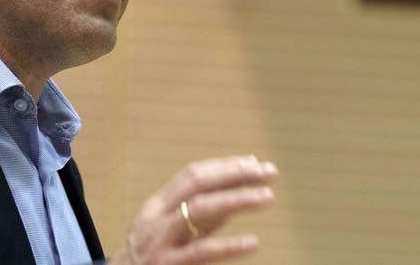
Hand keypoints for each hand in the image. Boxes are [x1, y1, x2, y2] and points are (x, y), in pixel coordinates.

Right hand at [113, 155, 277, 263]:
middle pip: (197, 184)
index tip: (255, 164)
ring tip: (267, 197)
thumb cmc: (151, 259)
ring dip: (237, 199)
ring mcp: (161, 241)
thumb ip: (202, 217)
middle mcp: (157, 218)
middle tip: (268, 172)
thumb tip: (238, 194)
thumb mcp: (172, 232)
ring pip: (200, 209)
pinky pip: (201, 252)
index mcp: (157, 205)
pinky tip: (252, 242)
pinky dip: (228, 246)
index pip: (192, 175)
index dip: (225, 166)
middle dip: (235, 174)